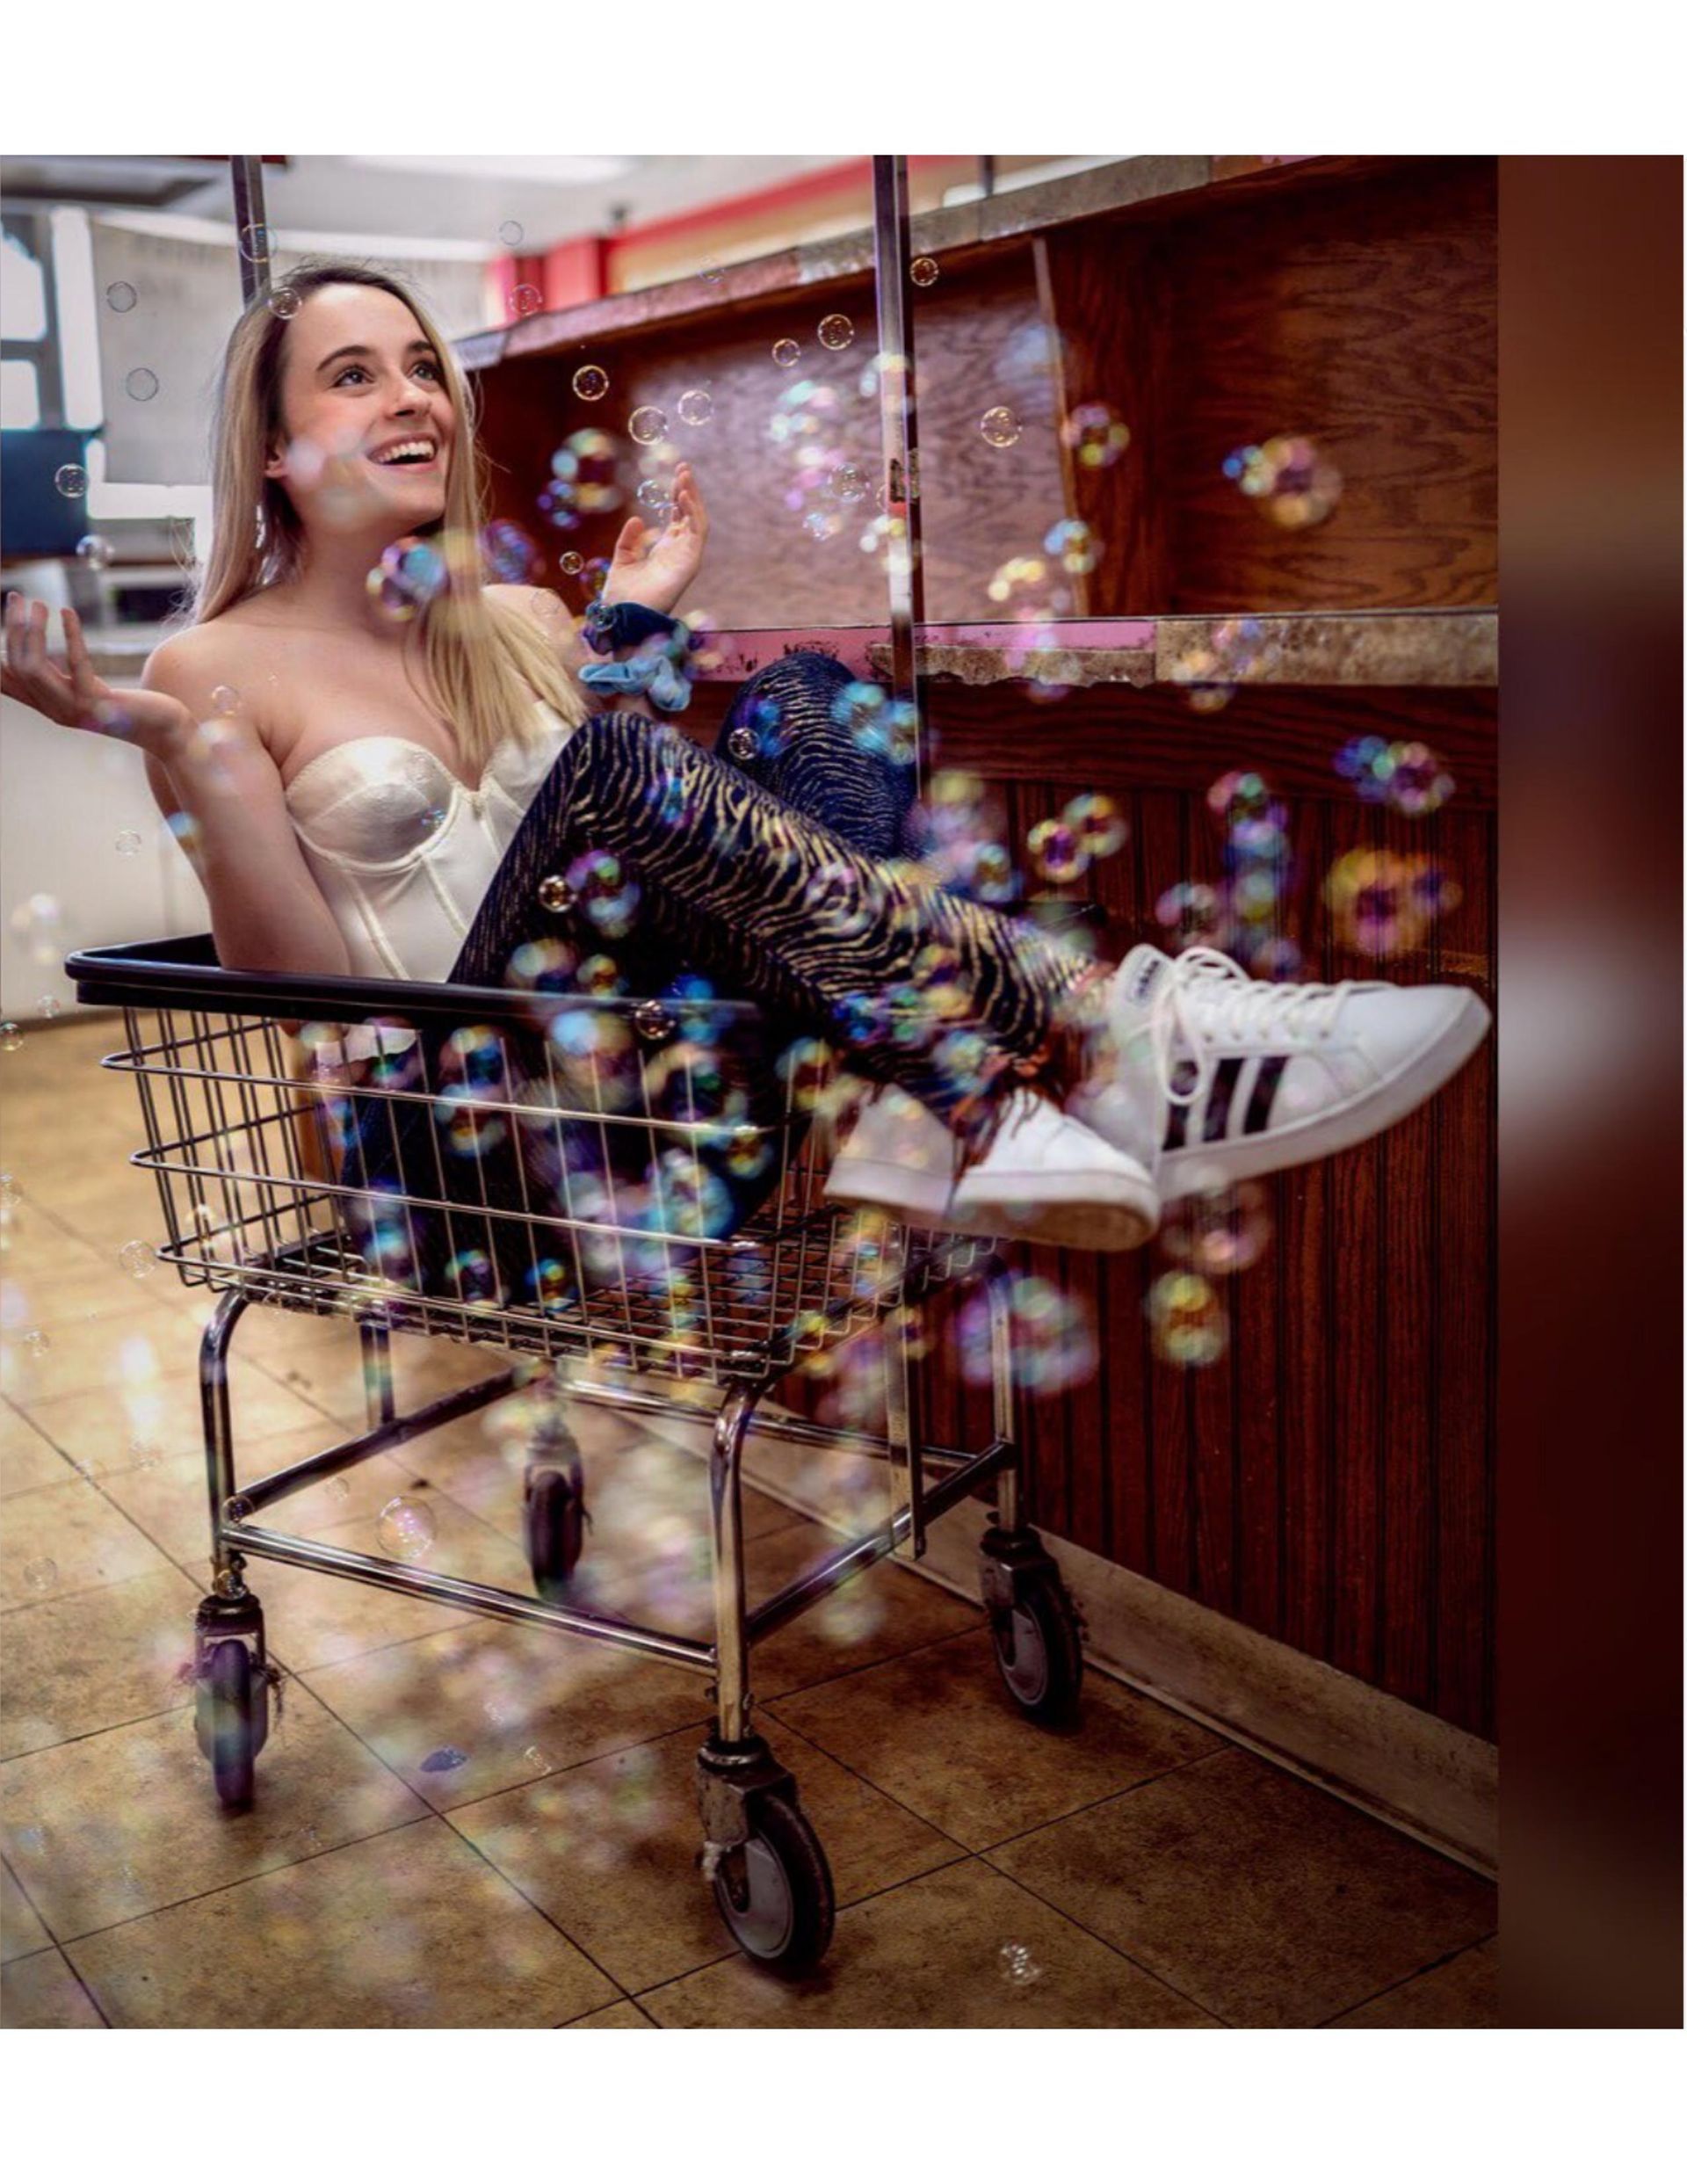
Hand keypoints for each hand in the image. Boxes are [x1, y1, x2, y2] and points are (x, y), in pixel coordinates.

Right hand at [2, 595, 189, 753]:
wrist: (163, 731)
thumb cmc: (125, 707)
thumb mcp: (83, 691)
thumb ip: (56, 678)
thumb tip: (27, 655)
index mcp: (48, 705)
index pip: (6, 681)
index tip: (2, 618)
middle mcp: (55, 710)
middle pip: (16, 666)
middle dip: (12, 628)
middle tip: (15, 597)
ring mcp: (75, 709)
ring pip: (35, 666)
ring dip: (32, 630)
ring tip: (38, 602)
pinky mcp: (98, 702)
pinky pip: (76, 664)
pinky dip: (70, 636)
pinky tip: (68, 612)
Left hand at [600, 460, 708, 617]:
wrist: (623, 616)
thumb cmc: (622, 596)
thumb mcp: (621, 560)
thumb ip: (629, 540)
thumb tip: (637, 519)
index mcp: (665, 550)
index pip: (677, 517)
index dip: (678, 495)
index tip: (677, 474)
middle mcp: (679, 552)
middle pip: (690, 515)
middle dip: (688, 491)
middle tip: (684, 468)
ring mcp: (686, 557)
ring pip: (697, 521)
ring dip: (693, 498)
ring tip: (685, 476)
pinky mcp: (689, 563)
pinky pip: (696, 534)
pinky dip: (692, 513)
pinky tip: (683, 496)